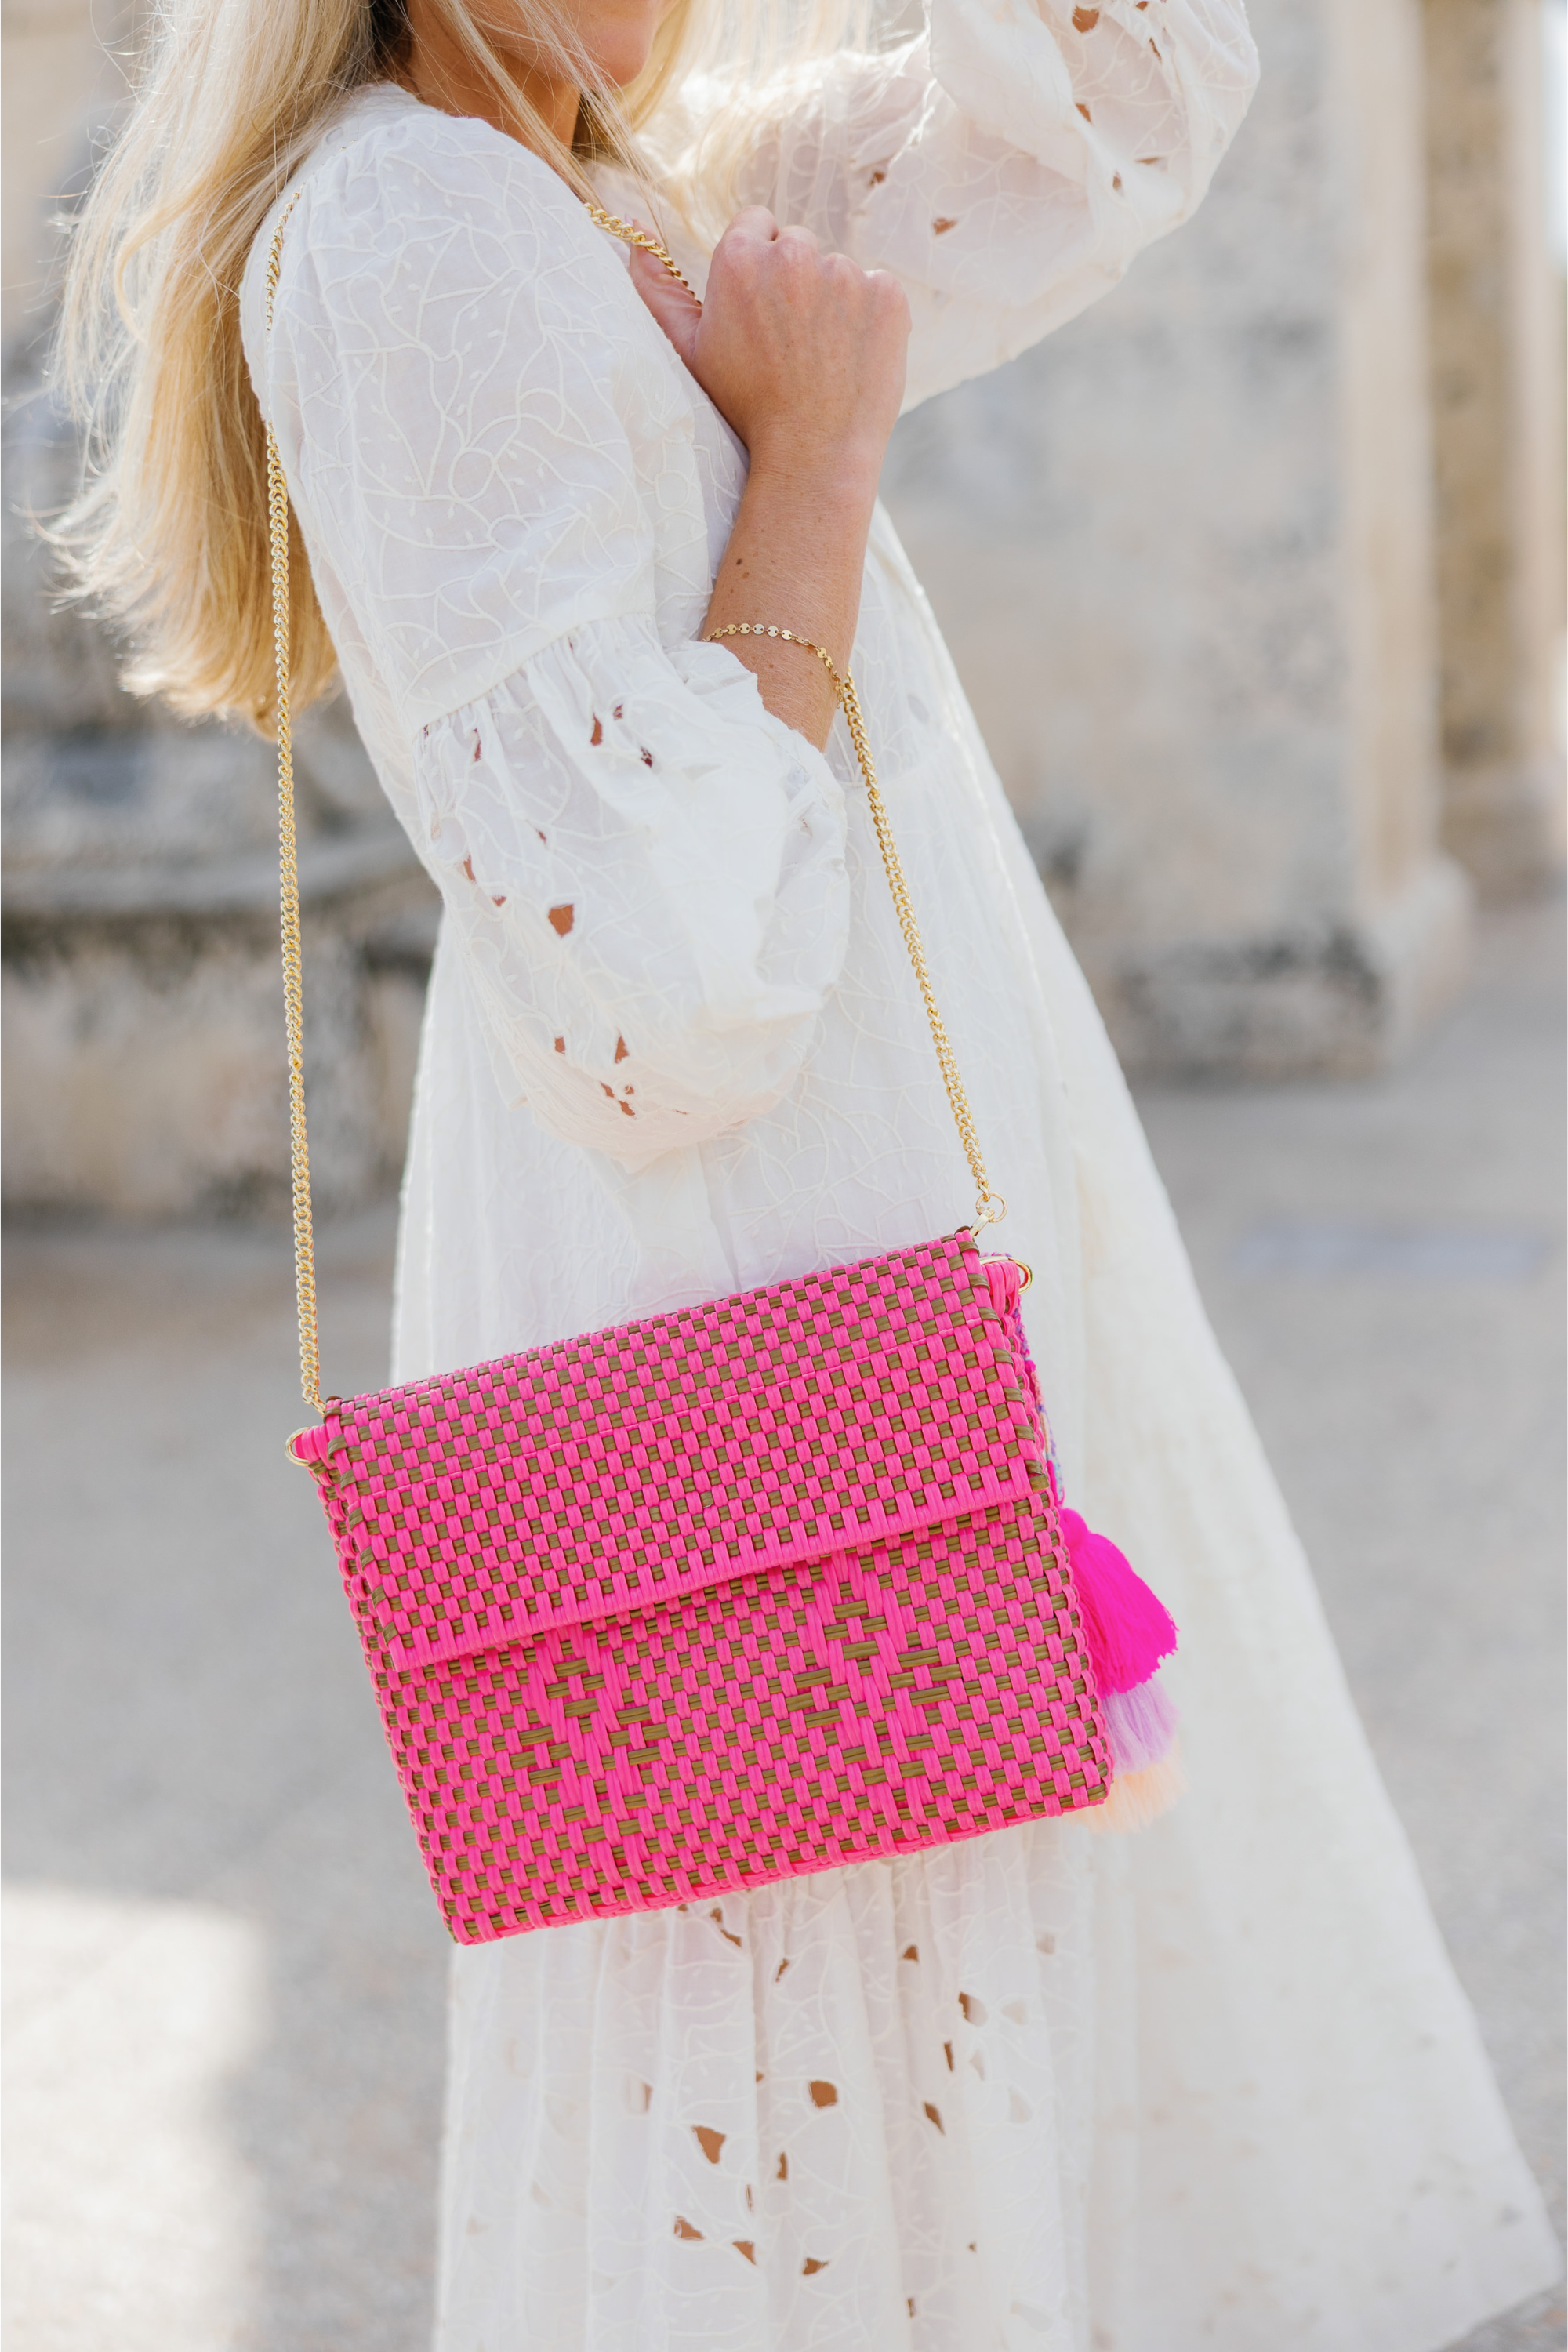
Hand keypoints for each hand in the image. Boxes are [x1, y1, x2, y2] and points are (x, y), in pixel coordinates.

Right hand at [629, 208, 909, 485]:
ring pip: (838, 271)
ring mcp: (846, 273)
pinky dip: (870, 318)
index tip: (764, 309)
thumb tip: (632, 234)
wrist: (812, 457)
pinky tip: (853, 357)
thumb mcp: (690, 350)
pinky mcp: (887, 295)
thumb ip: (658, 289)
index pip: (756, 224)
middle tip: (791, 343)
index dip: (760, 267)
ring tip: (822, 357)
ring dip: (833, 302)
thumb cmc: (745, 407)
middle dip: (795, 282)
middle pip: (798, 245)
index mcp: (740, 258)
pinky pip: (878, 289)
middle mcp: (794, 254)